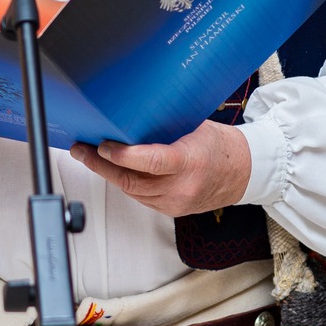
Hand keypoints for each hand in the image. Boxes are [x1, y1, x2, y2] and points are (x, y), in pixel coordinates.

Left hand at [69, 120, 250, 218]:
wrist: (244, 173)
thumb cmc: (219, 145)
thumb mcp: (194, 127)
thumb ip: (164, 126)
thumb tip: (130, 115)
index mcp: (190, 162)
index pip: (150, 162)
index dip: (123, 155)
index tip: (102, 144)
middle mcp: (182, 187)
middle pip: (132, 180)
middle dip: (101, 164)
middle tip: (82, 149)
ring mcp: (175, 202)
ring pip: (131, 190)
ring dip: (108, 174)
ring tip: (90, 157)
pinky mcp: (171, 210)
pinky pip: (140, 197)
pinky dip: (125, 182)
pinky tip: (112, 169)